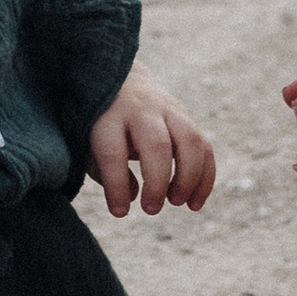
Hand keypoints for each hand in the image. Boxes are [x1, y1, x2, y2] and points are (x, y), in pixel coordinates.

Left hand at [89, 68, 215, 216]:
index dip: (117, 187)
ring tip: (177, 203)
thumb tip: (134, 196)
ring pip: (190, 141)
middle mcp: (141, 110)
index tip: (119, 213)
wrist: (124, 82)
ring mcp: (169, 111)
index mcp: (108, 117)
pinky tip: (194, 204)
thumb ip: (107, 172)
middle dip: (157, 182)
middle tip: (151, 209)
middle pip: (157, 144)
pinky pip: (205, 147)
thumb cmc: (103, 126)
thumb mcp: (91, 144)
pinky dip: (205, 178)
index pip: (113, 153)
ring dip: (188, 178)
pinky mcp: (188, 119)